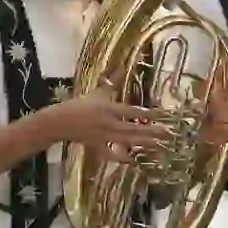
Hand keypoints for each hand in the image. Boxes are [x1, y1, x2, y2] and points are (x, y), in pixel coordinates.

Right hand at [47, 87, 163, 162]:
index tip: (159, 115)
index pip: (129, 111)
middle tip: (168, 134)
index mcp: (107, 109)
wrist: (59, 122)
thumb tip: (121, 66)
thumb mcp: (97, 93)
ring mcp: (104, 138)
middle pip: (133, 129)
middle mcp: (108, 124)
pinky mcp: (98, 148)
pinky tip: (135, 160)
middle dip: (151, 132)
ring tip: (160, 146)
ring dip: (144, 144)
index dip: (144, 113)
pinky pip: (112, 155)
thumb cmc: (79, 105)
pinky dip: (123, 158)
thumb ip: (111, 82)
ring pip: (127, 142)